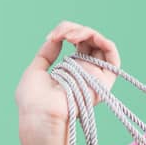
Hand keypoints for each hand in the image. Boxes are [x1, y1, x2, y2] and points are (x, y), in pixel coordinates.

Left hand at [15, 22, 119, 142]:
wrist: (39, 114)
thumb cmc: (33, 99)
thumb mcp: (35, 70)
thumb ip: (47, 52)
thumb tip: (58, 38)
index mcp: (69, 69)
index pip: (76, 42)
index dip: (65, 32)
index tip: (51, 38)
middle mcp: (84, 71)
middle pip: (88, 40)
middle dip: (73, 30)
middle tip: (60, 35)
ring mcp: (95, 76)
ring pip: (99, 44)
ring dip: (86, 32)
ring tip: (69, 37)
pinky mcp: (104, 82)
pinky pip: (112, 56)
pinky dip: (102, 41)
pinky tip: (87, 38)